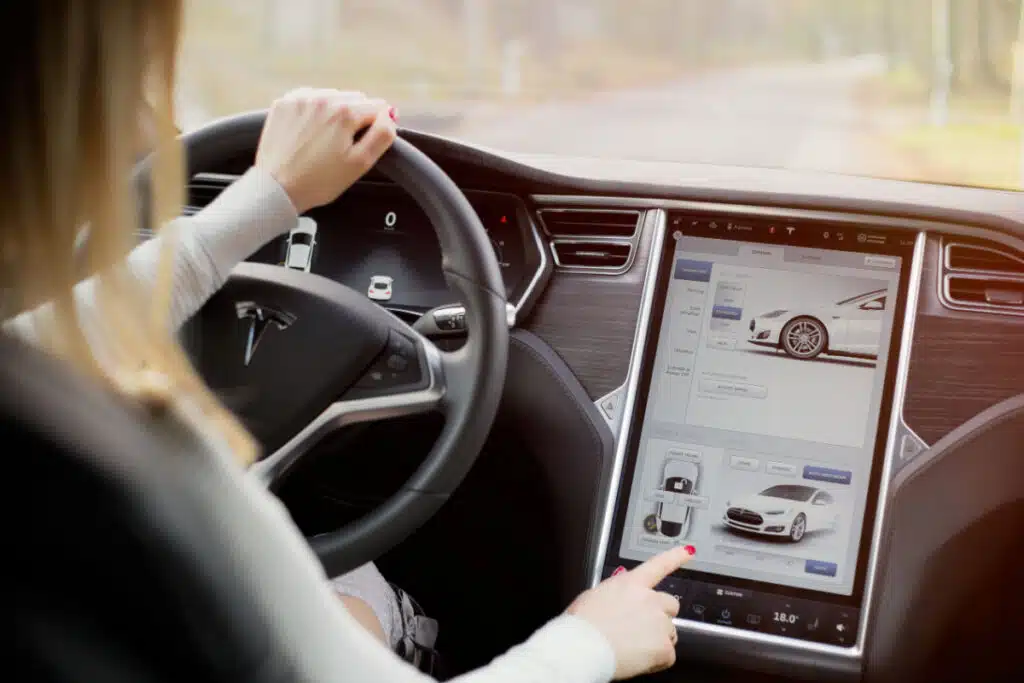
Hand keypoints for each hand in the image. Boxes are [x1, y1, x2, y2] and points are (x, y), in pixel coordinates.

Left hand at [255, 88, 396, 213]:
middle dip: (355, 118)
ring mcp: (300, 99)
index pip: (378, 108)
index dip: (376, 127)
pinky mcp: (284, 104)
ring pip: (332, 97)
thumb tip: (389, 115)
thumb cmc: (319, 182)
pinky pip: (309, 99)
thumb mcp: (360, 164)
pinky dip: (314, 111)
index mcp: (345, 112)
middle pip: (355, 99)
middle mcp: (323, 98)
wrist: (276, 189)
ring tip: (325, 140)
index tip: (365, 143)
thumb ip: (382, 135)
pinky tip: (309, 133)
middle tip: (343, 145)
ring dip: (334, 113)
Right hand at [568, 546, 693, 679]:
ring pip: (670, 632)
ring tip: (634, 648)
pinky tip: (639, 660)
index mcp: (630, 584)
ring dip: (657, 640)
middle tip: (643, 629)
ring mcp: (659, 622)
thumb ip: (615, 595)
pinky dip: (657, 660)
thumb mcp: (595, 597)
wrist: (582, 647)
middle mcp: (649, 599)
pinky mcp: (663, 647)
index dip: (676, 556)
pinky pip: (668, 656)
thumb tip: (620, 601)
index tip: (689, 551)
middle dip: (662, 616)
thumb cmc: (582, 626)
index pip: (658, 565)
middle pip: (670, 605)